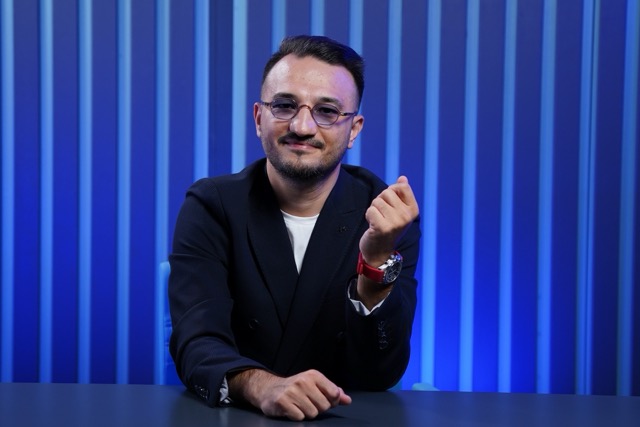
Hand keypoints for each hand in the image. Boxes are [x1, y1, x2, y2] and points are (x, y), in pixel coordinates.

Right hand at [228, 369, 351, 420]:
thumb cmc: (296, 389)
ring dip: (306, 413)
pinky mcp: (282, 401)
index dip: (331, 401)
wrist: (269, 389)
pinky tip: (291, 409)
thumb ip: (333, 392)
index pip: (334, 394)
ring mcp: (292, 391)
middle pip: (324, 406)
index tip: (322, 399)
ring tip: (298, 405)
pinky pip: (300, 417)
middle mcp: (303, 381)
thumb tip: (347, 400)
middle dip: (318, 408)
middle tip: (307, 402)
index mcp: (314, 375)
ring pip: (313, 413)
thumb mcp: (315, 385)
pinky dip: (296, 416)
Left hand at [359, 176, 418, 266]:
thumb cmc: (388, 228)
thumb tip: (403, 178)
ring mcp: (396, 222)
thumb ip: (401, 194)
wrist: (380, 252)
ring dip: (374, 209)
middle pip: (387, 192)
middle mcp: (407, 216)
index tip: (390, 204)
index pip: (402, 186)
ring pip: (377, 201)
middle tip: (383, 215)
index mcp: (413, 210)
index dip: (391, 191)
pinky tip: (373, 226)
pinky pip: (370, 210)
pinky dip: (368, 216)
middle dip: (381, 201)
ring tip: (378, 220)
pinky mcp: (382, 227)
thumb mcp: (398, 211)